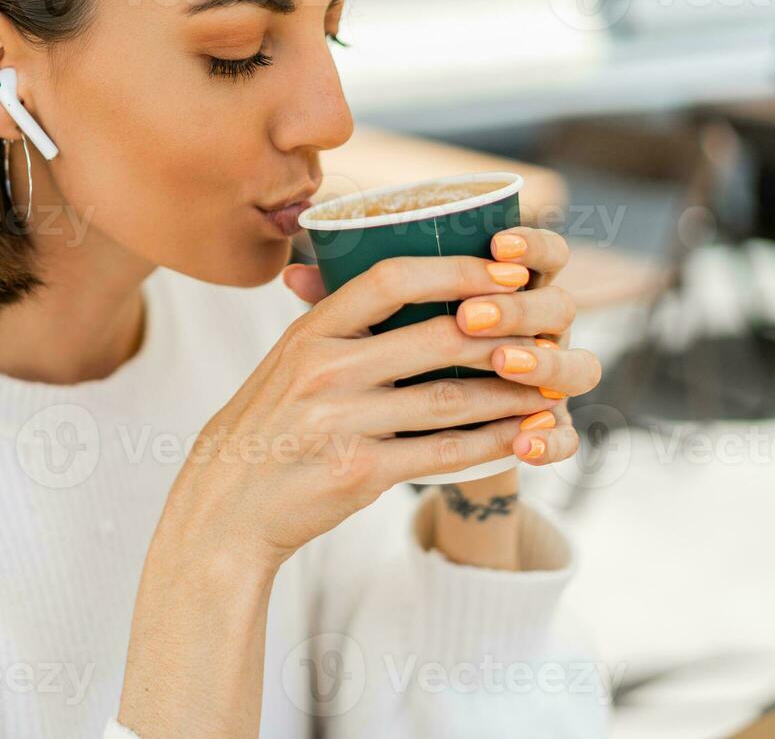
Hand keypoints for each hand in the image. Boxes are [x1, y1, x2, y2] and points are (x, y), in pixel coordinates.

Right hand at [120, 228, 600, 736]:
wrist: (225, 504)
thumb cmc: (266, 425)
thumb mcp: (287, 360)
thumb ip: (338, 324)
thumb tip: (406, 280)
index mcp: (309, 332)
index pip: (389, 278)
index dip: (455, 269)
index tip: (503, 270)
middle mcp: (324, 369)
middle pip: (436, 337)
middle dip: (503, 332)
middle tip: (547, 329)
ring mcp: (341, 421)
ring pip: (451, 398)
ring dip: (510, 393)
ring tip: (549, 384)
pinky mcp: (360, 471)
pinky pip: (443, 453)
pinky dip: (492, 443)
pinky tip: (521, 435)